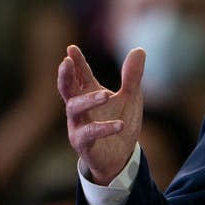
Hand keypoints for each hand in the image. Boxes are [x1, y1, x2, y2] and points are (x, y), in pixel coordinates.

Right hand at [58, 44, 144, 184]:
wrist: (122, 156)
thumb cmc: (120, 122)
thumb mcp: (131, 97)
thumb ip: (132, 76)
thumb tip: (139, 49)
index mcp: (89, 94)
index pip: (79, 74)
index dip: (75, 62)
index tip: (71, 48)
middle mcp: (79, 109)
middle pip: (66, 89)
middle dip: (65, 75)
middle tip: (66, 62)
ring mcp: (78, 126)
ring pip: (74, 110)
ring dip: (89, 100)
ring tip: (107, 95)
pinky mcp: (83, 144)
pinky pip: (89, 134)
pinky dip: (104, 128)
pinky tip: (120, 124)